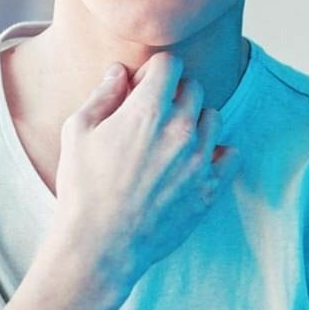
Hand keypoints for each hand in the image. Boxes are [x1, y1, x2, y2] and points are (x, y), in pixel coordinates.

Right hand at [52, 53, 240, 291]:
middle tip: (152, 115)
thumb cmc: (83, 187)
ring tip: (170, 140)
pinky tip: (191, 160)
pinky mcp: (210, 188)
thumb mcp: (78, 131)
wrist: (100, 246)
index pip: (171, 63)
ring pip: (212, 117)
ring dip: (194, 120)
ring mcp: (199, 160)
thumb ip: (104, 94)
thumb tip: (120, 71)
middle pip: (193, 87)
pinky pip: (229, 153)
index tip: (141, 88)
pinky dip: (215, 152)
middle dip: (173, 93)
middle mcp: (180, 129)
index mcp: (148, 110)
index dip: (154, 70)